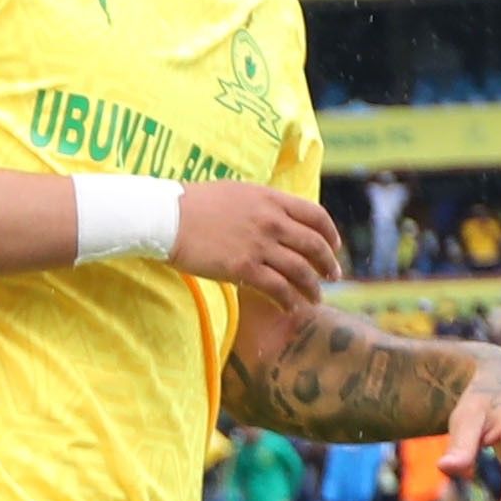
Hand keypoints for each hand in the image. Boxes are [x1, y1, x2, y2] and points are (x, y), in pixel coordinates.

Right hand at [166, 185, 343, 311]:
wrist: (166, 218)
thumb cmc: (193, 204)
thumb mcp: (236, 193)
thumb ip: (261, 204)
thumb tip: (275, 217)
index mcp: (271, 199)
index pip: (316, 216)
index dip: (330, 233)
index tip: (334, 246)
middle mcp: (272, 222)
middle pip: (314, 245)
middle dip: (328, 264)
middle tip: (332, 276)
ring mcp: (259, 246)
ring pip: (300, 271)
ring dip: (312, 288)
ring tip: (315, 298)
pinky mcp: (244, 269)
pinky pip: (278, 288)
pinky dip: (289, 301)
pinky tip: (291, 308)